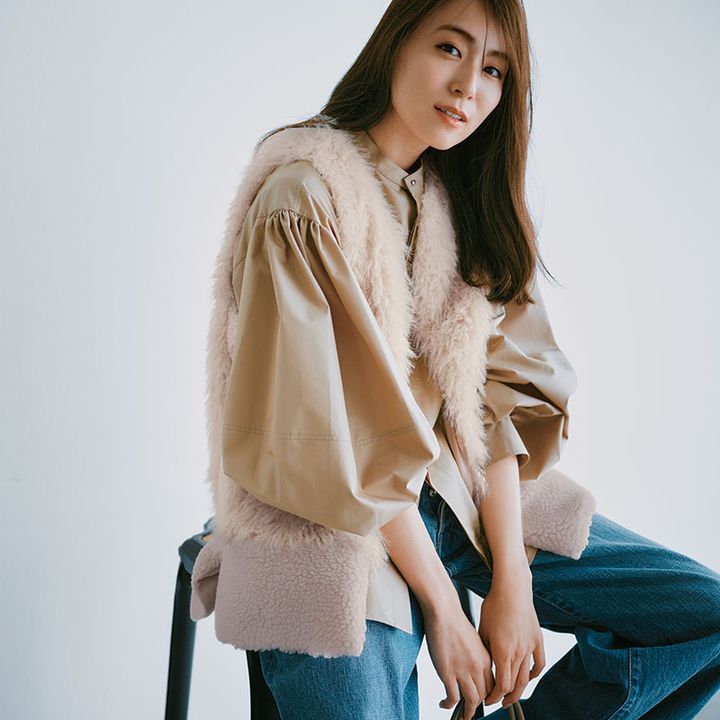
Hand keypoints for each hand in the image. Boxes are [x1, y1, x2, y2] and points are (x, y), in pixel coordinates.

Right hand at [422, 600, 493, 719]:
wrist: (443, 611)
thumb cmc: (454, 620)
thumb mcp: (472, 639)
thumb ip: (476, 654)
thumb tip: (473, 666)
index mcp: (485, 658)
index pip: (492, 684)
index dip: (488, 695)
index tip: (483, 699)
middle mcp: (477, 666)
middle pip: (484, 694)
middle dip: (478, 705)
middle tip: (472, 709)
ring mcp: (462, 671)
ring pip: (472, 700)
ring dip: (467, 712)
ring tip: (463, 715)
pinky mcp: (447, 673)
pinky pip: (452, 697)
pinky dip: (449, 705)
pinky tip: (444, 703)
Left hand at [478, 573, 545, 707]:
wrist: (512, 589)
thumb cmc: (494, 606)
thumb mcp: (483, 630)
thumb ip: (485, 652)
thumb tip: (484, 669)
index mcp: (502, 651)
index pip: (501, 685)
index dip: (494, 696)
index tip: (488, 699)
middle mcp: (518, 652)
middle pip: (515, 685)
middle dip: (505, 697)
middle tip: (499, 702)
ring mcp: (530, 647)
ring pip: (527, 677)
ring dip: (519, 690)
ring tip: (511, 696)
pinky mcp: (538, 640)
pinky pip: (539, 663)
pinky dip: (534, 674)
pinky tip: (528, 678)